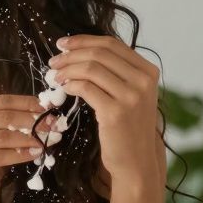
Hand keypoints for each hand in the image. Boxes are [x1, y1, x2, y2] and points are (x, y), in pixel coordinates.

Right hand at [0, 94, 53, 202]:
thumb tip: (16, 122)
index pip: (0, 101)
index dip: (26, 102)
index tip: (46, 106)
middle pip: (5, 115)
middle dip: (34, 118)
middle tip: (54, 123)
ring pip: (4, 136)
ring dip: (30, 137)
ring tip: (48, 140)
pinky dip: (19, 155)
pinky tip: (33, 155)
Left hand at [47, 35, 165, 191]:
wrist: (136, 162)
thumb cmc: (127, 128)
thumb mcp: (131, 94)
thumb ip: (116, 72)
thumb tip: (81, 50)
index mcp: (148, 71)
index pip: (112, 44)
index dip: (83, 40)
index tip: (63, 44)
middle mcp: (143, 81)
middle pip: (99, 53)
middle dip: (71, 54)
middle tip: (54, 62)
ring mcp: (131, 96)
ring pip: (91, 68)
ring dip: (67, 69)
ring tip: (55, 76)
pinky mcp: (115, 112)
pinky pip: (86, 88)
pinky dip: (70, 84)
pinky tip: (64, 89)